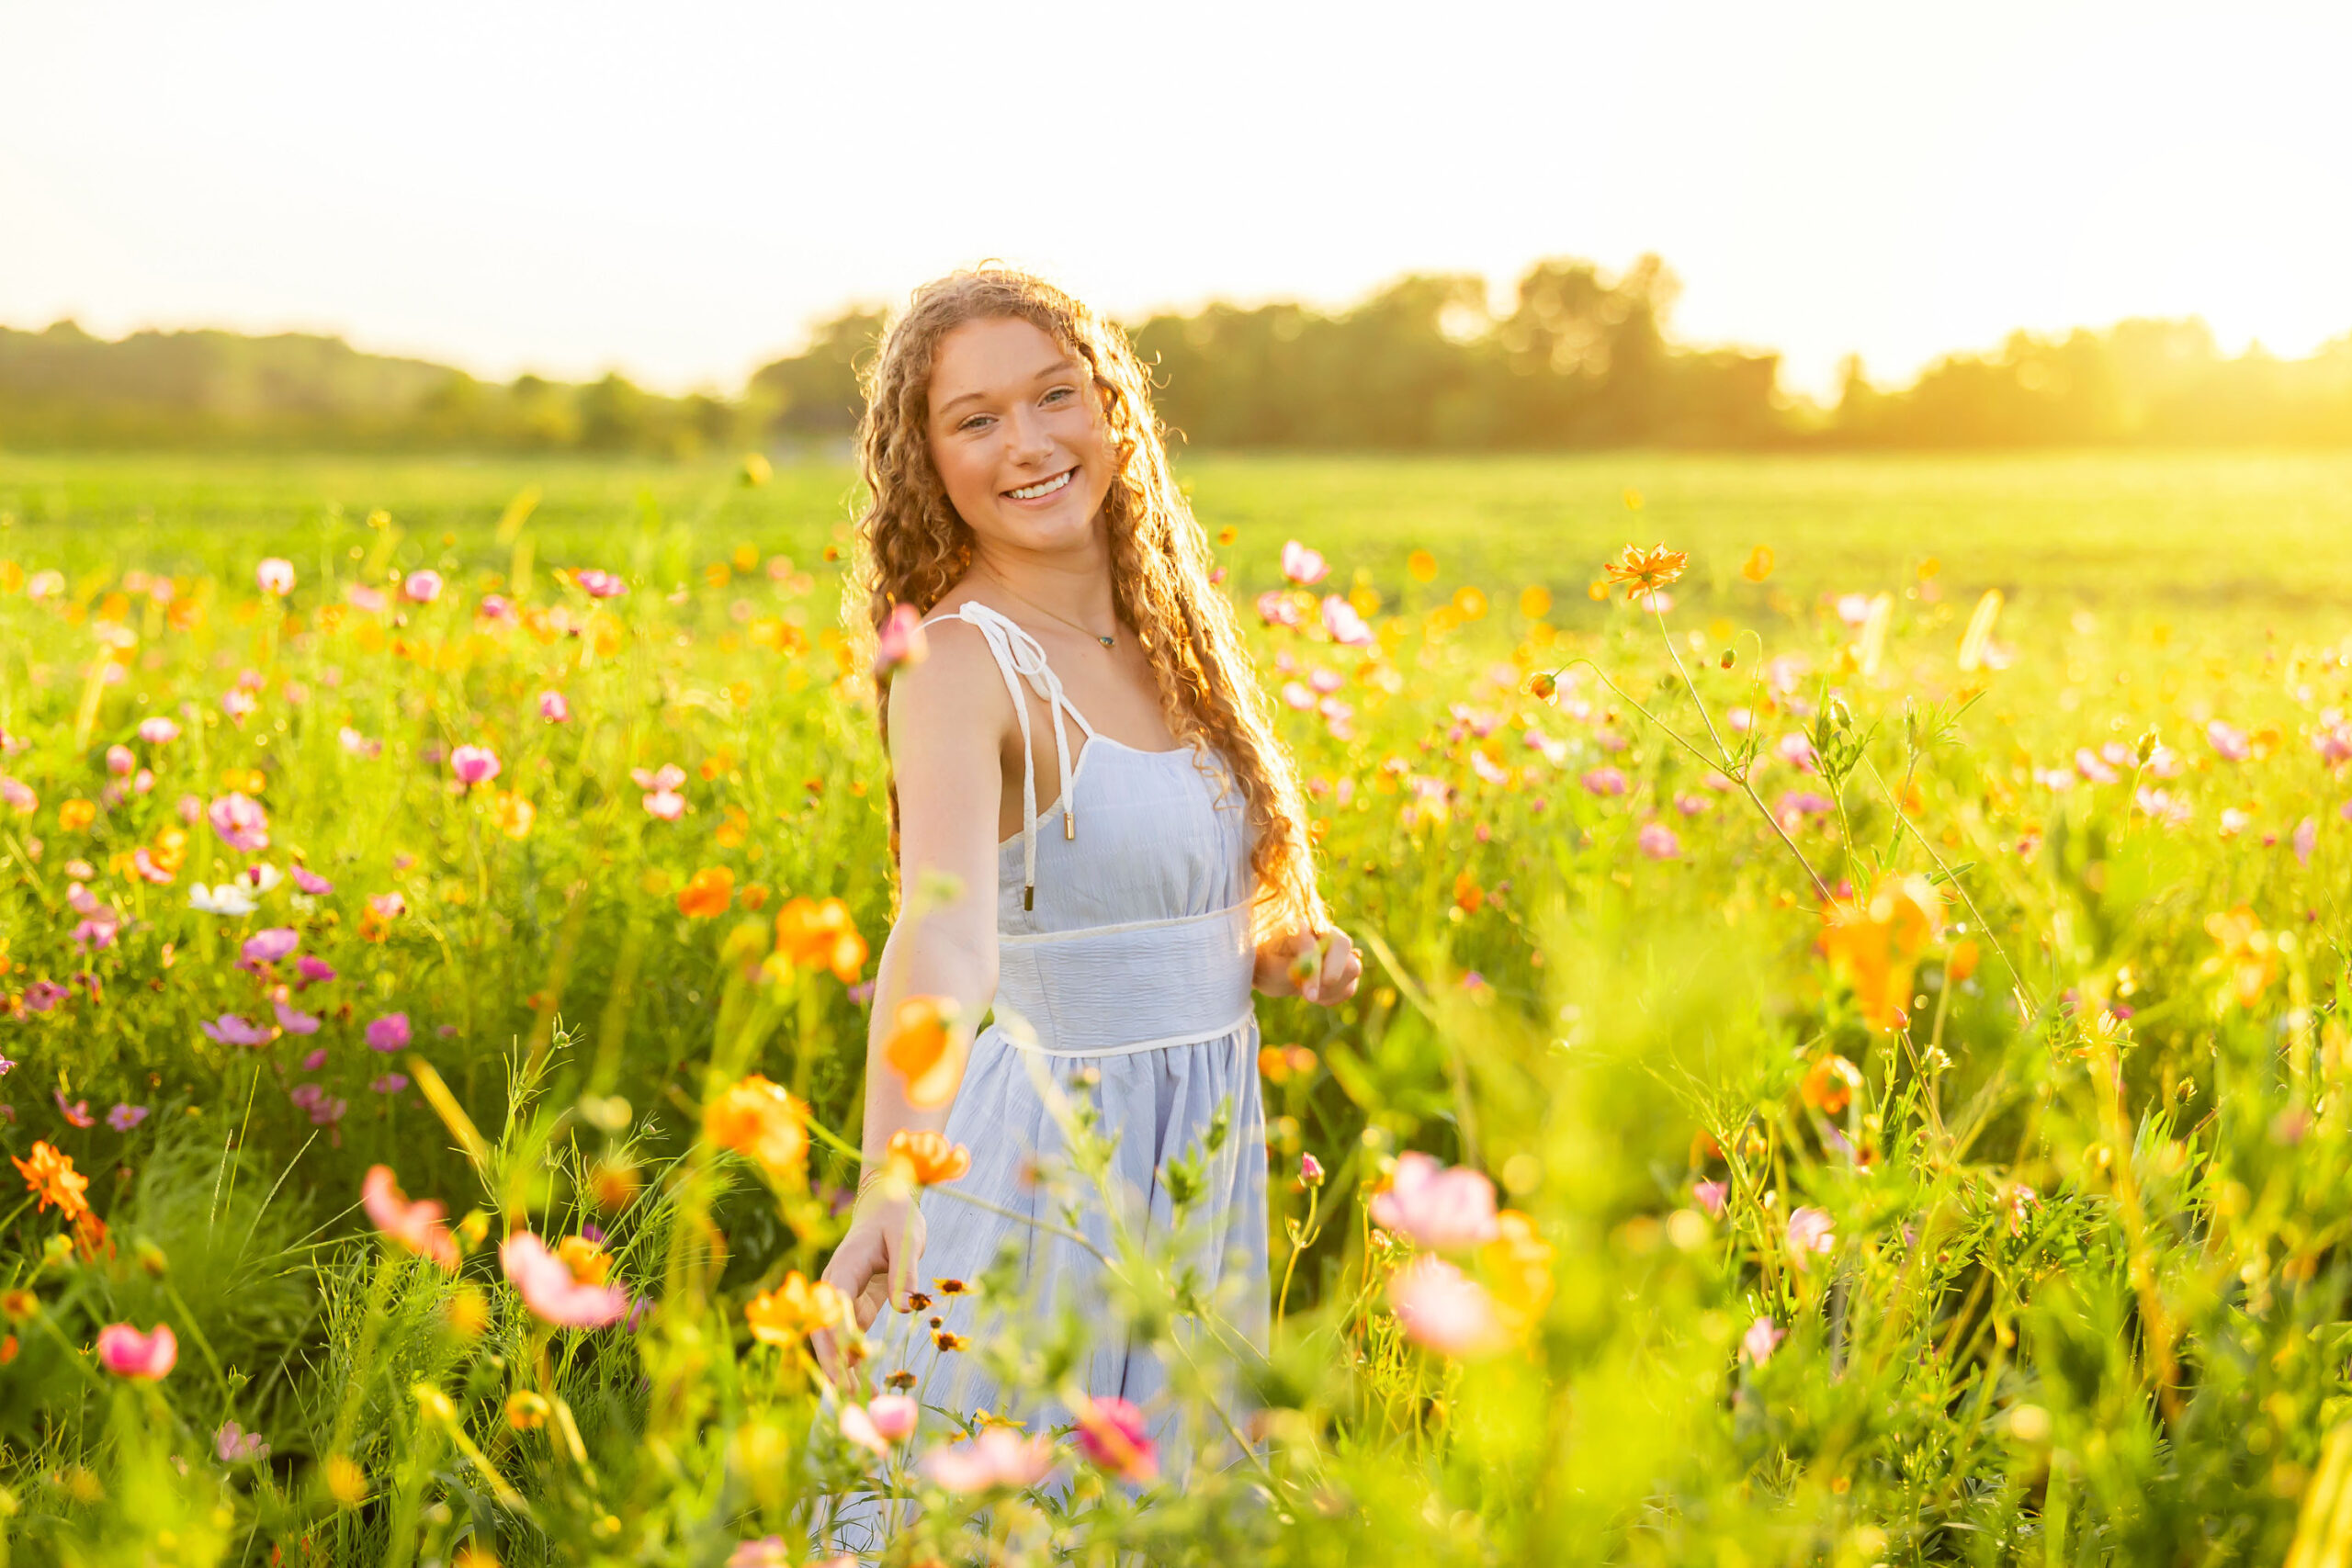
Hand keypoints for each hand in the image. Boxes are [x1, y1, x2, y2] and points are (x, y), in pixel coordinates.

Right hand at [812, 1189, 925, 1383]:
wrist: (886, 1205)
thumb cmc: (895, 1217)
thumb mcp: (906, 1238)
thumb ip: (905, 1271)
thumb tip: (906, 1307)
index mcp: (843, 1269)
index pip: (832, 1312)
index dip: (837, 1343)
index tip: (847, 1371)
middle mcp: (835, 1288)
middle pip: (826, 1334)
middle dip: (836, 1367)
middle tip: (854, 1400)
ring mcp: (843, 1300)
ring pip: (837, 1342)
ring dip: (846, 1372)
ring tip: (865, 1403)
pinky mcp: (856, 1308)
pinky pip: (852, 1340)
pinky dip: (858, 1363)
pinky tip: (869, 1387)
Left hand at [1253, 925, 1361, 1004]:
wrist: (1270, 969)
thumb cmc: (1265, 964)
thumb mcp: (1266, 968)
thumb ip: (1285, 968)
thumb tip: (1307, 969)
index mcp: (1301, 924)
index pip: (1314, 942)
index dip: (1314, 970)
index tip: (1309, 995)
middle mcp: (1323, 931)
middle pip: (1343, 944)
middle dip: (1332, 974)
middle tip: (1313, 995)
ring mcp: (1338, 950)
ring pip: (1352, 968)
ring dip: (1330, 988)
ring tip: (1306, 993)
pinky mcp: (1346, 968)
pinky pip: (1350, 987)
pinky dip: (1333, 996)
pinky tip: (1315, 994)